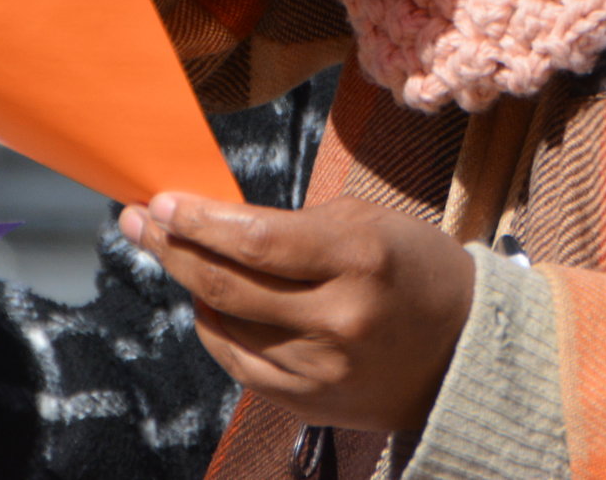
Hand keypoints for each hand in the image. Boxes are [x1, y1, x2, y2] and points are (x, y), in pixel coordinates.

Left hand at [119, 192, 474, 432]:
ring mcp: (322, 370)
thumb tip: (211, 224)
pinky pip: (239, 363)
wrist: (464, 348)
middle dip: (173, 248)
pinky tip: (207, 301)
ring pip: (226, 326)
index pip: (254, 240)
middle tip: (141, 222)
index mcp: (358, 258)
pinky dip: (216, 328)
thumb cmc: (411, 267)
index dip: (198, 221)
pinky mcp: (310, 404)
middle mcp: (338, 319)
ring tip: (171, 253)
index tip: (161, 202)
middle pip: (228, 284)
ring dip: (189, 287)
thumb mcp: (366, 222)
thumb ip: (290, 227)